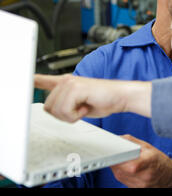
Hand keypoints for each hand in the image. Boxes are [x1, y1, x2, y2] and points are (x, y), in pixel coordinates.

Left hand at [34, 74, 151, 122]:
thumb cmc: (104, 101)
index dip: (33, 81)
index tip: (26, 79)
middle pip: (48, 107)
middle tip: (79, 111)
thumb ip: (66, 106)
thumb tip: (54, 110)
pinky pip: (65, 110)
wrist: (121, 97)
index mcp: (67, 83)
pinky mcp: (75, 88)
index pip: (44, 80)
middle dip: (63, 115)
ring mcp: (70, 83)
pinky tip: (85, 108)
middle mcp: (66, 81)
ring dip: (70, 116)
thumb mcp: (80, 105)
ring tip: (84, 108)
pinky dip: (76, 115)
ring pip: (56, 110)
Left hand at [111, 135, 171, 187]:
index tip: (114, 152)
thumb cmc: (159, 161)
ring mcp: (139, 184)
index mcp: (149, 162)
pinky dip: (121, 173)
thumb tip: (118, 138)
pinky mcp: (134, 188)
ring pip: (119, 175)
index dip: (120, 158)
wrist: (169, 176)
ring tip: (123, 160)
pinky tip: (126, 168)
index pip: (131, 165)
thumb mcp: (149, 147)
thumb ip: (132, 142)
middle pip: (121, 169)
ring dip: (117, 166)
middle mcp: (144, 176)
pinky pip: (122, 179)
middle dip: (115, 160)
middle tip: (114, 153)